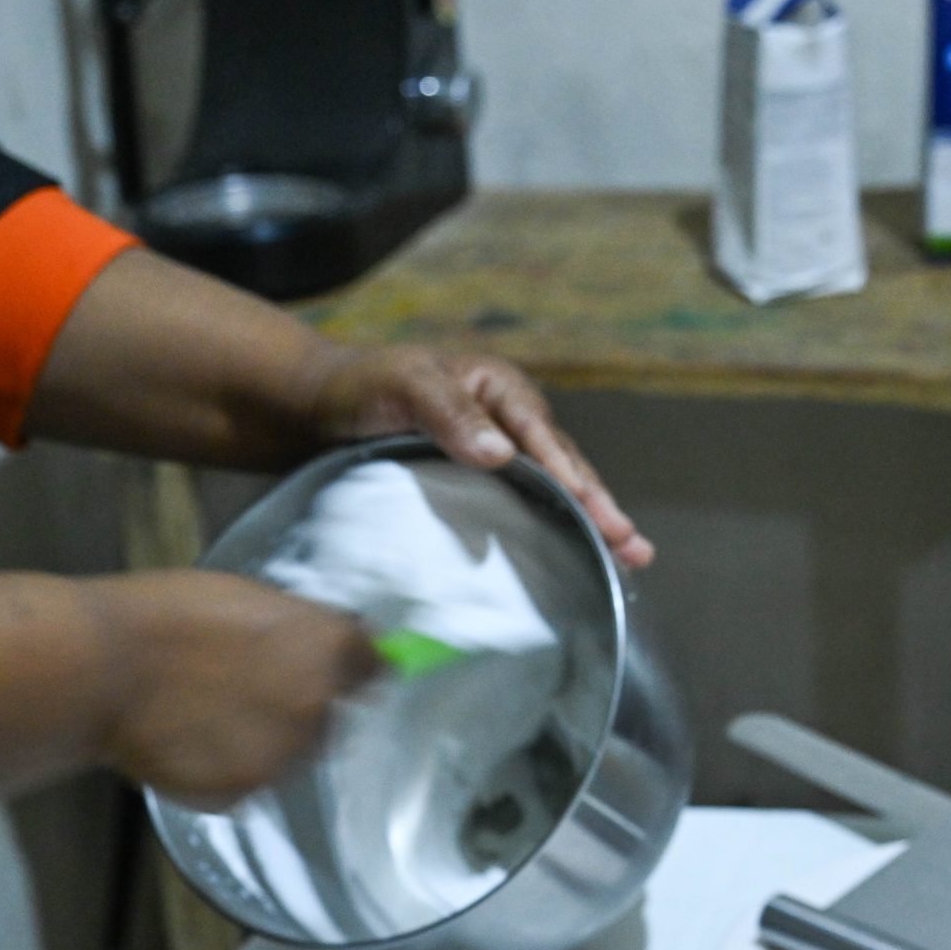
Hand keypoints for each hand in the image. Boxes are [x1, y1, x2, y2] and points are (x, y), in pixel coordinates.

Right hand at [85, 570, 377, 807]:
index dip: (349, 664)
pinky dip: (225, 767)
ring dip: (263, 739)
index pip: (374, 665)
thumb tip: (333, 638)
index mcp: (327, 649)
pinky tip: (190, 738)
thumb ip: (301, 625)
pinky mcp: (241, 794)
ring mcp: (279, 759)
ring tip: (206, 712)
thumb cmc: (164, 618)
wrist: (102, 669)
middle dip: (298, 704)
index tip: (337, 668)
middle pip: (329, 716)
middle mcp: (317, 709)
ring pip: (288, 754)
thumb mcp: (247, 595)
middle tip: (243, 687)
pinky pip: (246, 783)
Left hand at [303, 344, 654, 567]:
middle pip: (563, 467)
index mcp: (498, 387)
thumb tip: (501, 453)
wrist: (316, 408)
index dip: (572, 479)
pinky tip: (571, 561)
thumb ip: (448, 413)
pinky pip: (523, 506)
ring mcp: (497, 452)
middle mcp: (507, 419)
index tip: (596, 513)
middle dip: (600, 509)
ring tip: (627, 563)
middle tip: (635, 549)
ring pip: (551, 491)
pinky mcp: (479, 483)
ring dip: (588, 525)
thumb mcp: (402, 386)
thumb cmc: (360, 387)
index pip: (543, 438)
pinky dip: (550, 531)